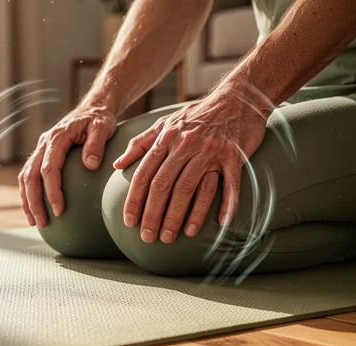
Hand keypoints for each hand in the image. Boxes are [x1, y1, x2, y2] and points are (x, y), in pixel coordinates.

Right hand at [19, 105, 116, 227]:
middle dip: (34, 202)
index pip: (48, 168)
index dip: (52, 191)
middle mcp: (43, 143)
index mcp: (57, 137)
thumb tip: (90, 165)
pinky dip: (28, 194)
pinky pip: (28, 176)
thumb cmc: (99, 120)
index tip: (59, 210)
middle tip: (42, 223)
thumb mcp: (102, 127)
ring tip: (35, 222)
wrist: (92, 109)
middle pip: (30, 176)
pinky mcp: (41, 155)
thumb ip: (96, 144)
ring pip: (25, 178)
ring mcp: (40, 150)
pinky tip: (34, 210)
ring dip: (27, 201)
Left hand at [112, 91, 266, 242]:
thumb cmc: (198, 115)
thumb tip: (118, 164)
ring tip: (172, 236)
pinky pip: (229, 184)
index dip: (135, 200)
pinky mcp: (234, 155)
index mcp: (166, 138)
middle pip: (164, 185)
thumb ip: (140, 143)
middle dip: (153, 214)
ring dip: (180, 216)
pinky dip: (226, 204)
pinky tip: (220, 223)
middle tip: (148, 237)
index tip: (129, 221)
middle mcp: (186, 145)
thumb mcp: (165, 124)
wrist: (238, 97)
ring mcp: (210, 150)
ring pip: (190, 188)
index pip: (145, 174)